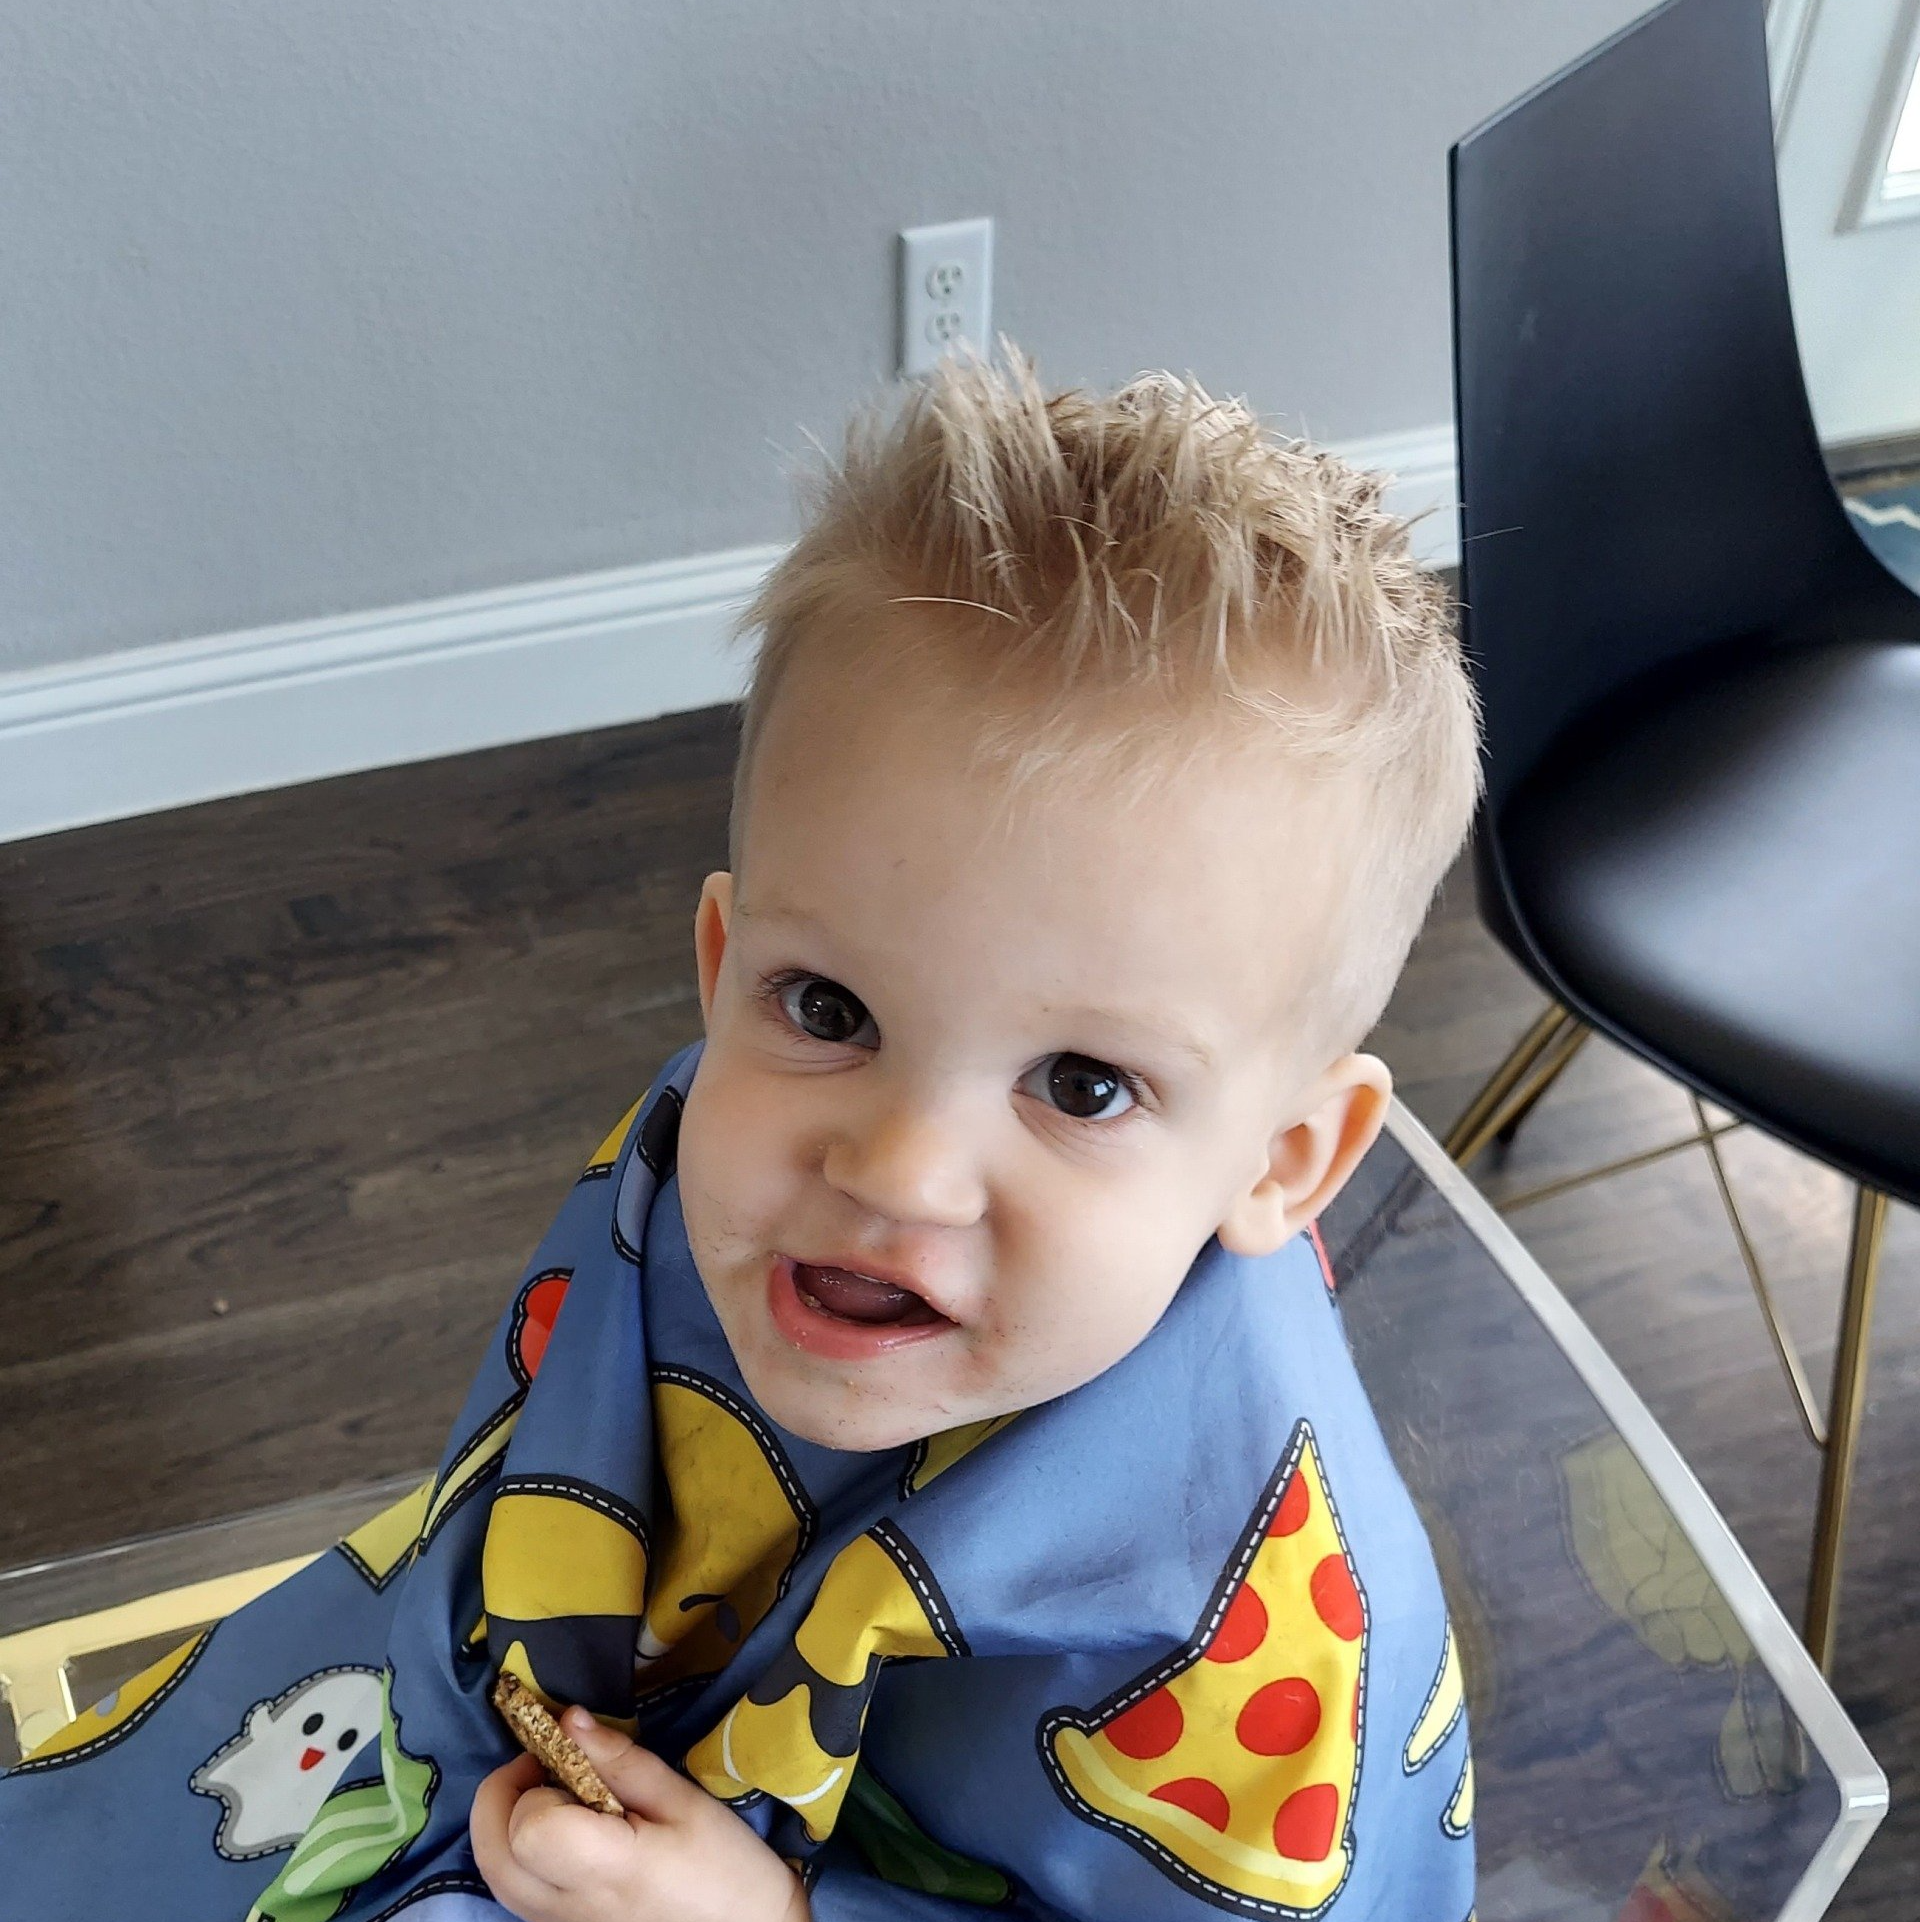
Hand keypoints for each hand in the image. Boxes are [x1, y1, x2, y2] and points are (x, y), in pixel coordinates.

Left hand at [471, 1707, 810, 1921]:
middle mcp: (567, 1906)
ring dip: (503, 1823)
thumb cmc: (723, 1864)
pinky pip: (513, 1890)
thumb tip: (567, 1719)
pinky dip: (515, 1852)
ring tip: (553, 1796)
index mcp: (604, 1870)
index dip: (536, 1781)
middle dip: (501, 1796)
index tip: (567, 1757)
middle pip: (490, 1853)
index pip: (528, 1828)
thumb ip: (620, 1760)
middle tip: (544, 1767)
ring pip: (493, 1875)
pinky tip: (560, 1832)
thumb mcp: (682, 1799)